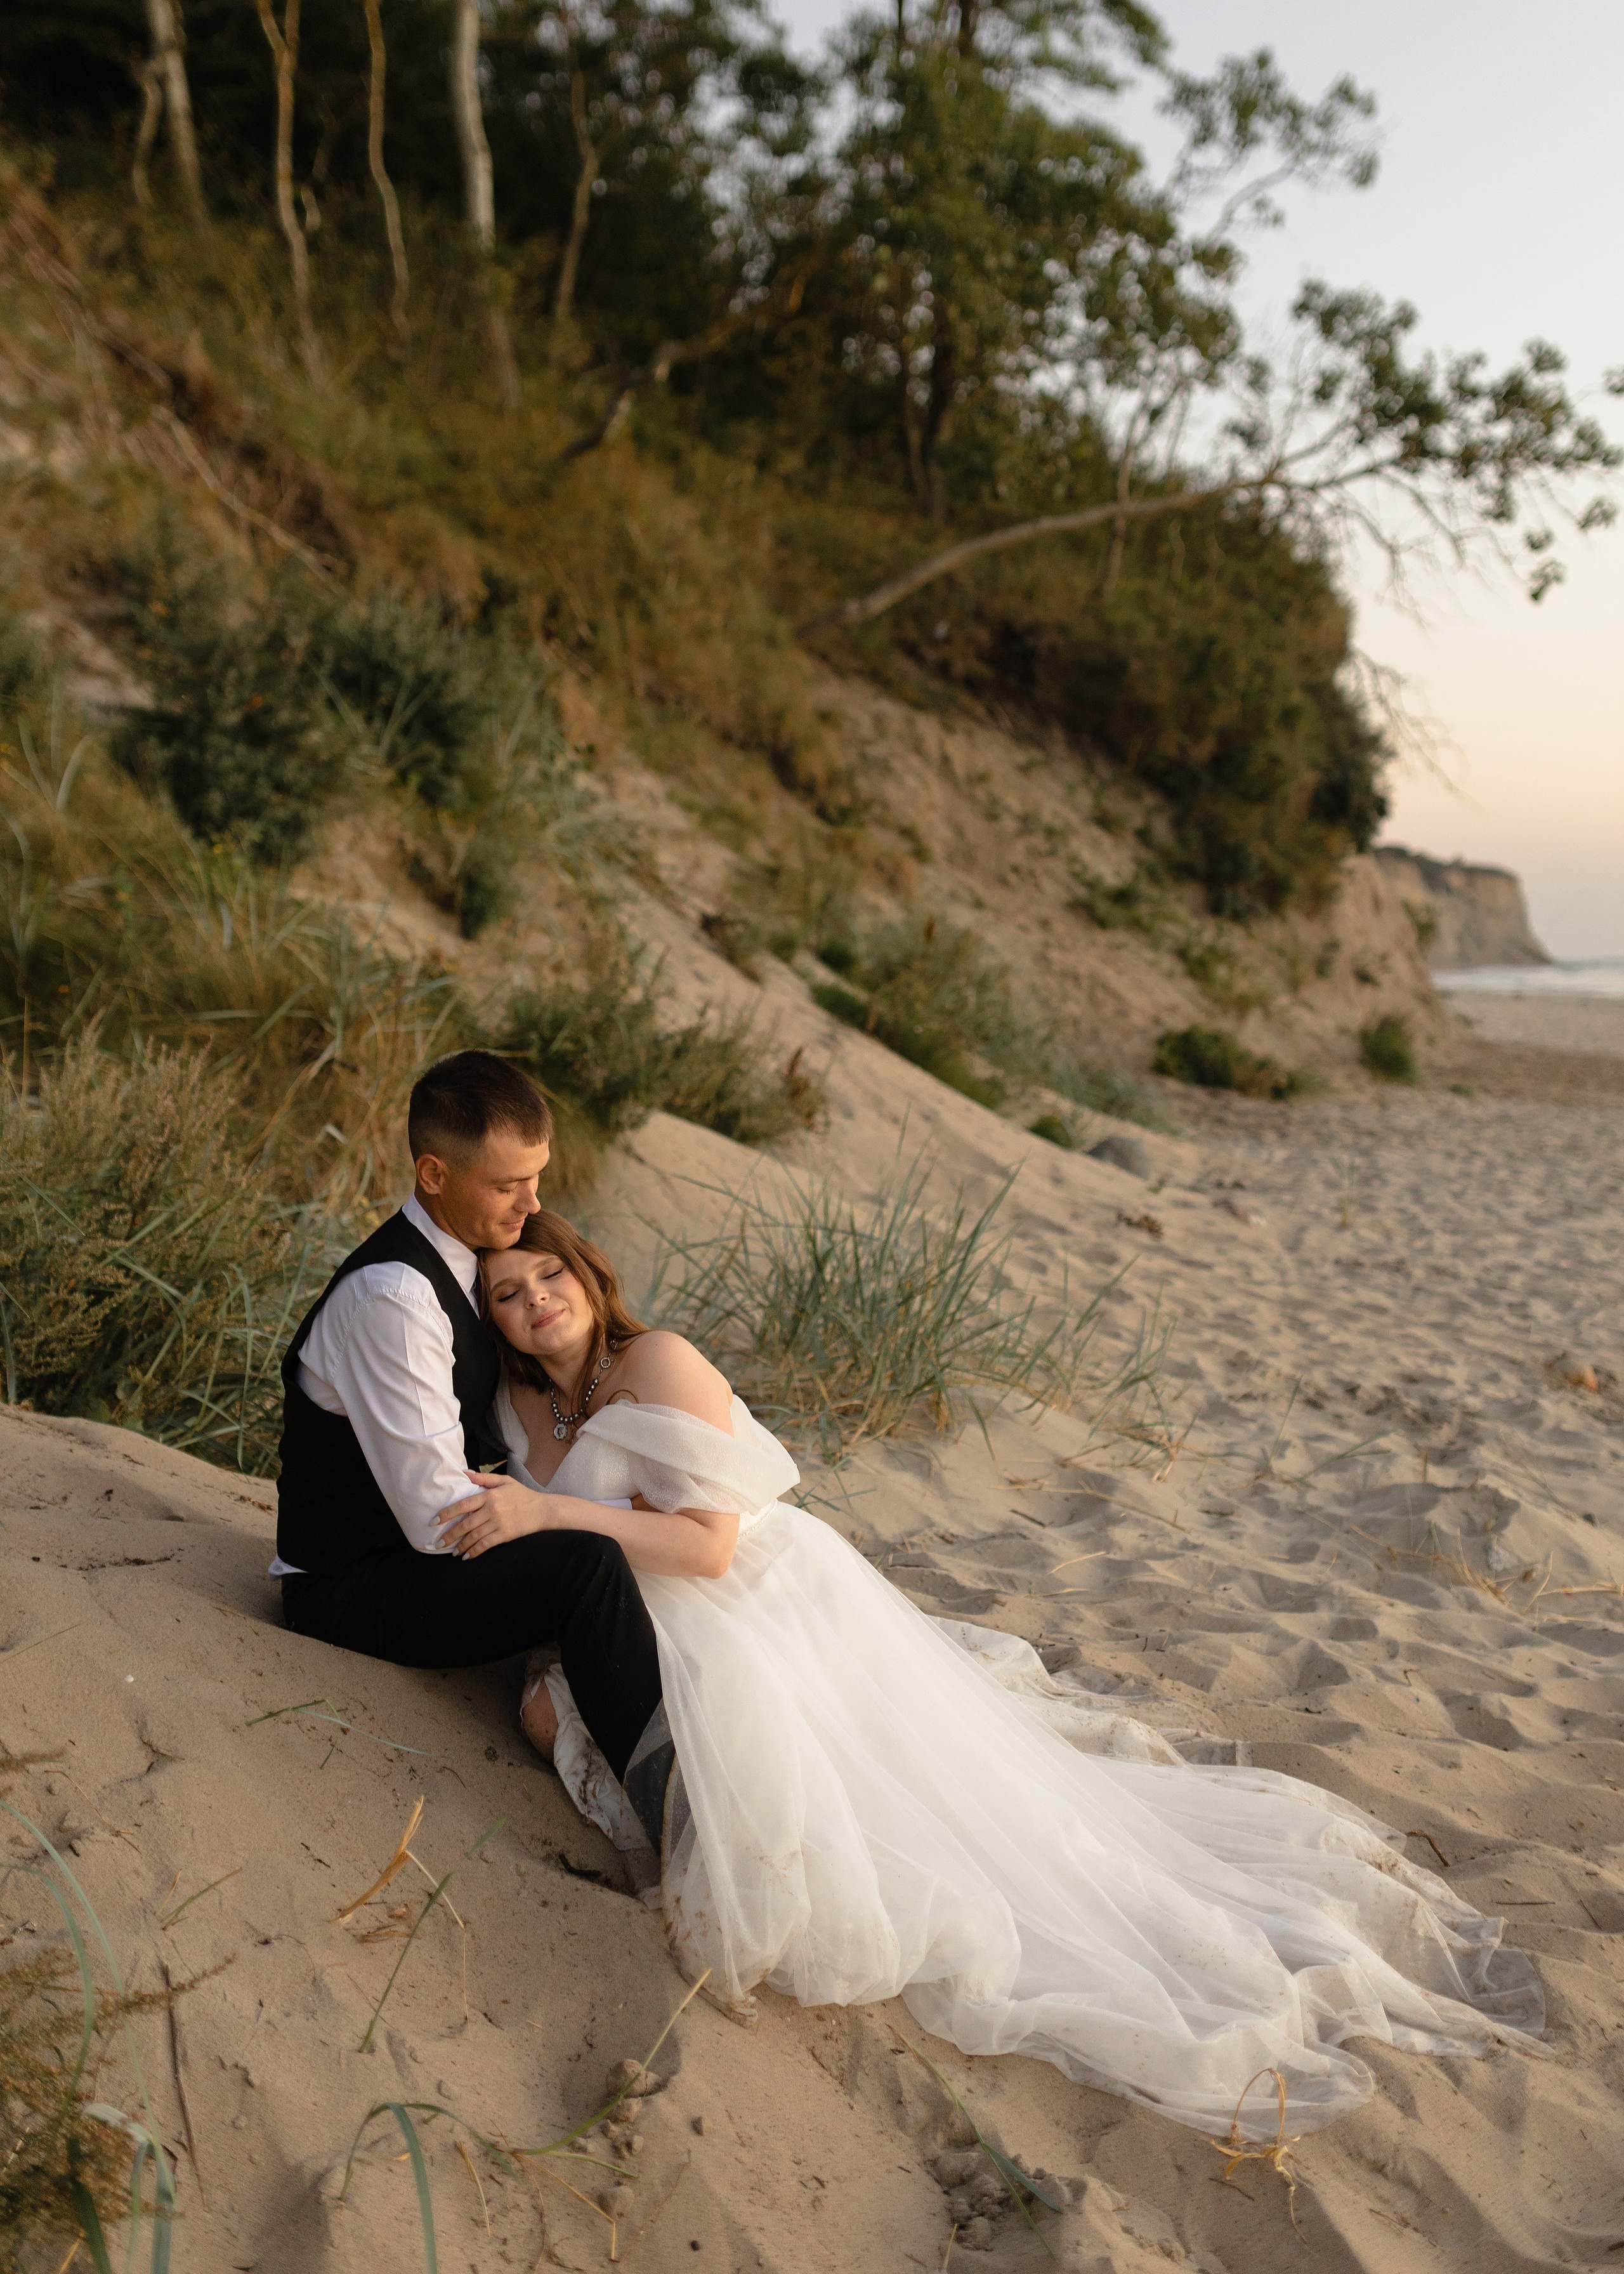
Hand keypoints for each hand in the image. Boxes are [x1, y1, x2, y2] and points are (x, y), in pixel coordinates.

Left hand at [435, 1471, 549, 1560]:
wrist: (543, 1509)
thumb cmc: (522, 1494)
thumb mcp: (504, 1481)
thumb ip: (484, 1478)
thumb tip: (464, 1474)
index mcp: (490, 1495)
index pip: (463, 1505)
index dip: (447, 1514)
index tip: (434, 1521)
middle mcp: (492, 1509)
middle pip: (465, 1524)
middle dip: (450, 1535)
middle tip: (439, 1542)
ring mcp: (499, 1523)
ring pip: (474, 1537)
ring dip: (461, 1546)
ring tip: (453, 1551)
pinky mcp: (505, 1535)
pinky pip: (485, 1545)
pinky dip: (474, 1552)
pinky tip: (467, 1556)